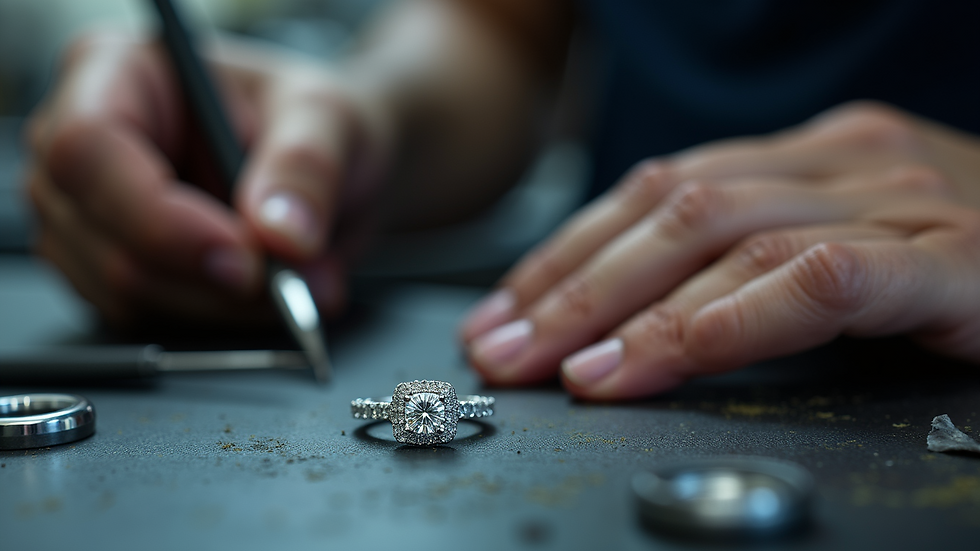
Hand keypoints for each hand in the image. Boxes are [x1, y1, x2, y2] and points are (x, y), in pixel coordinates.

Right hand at [26, 32, 390, 322]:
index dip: (158, 216)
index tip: (241, 256)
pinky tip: (265, 294)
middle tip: (291, 280)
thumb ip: (306, 166)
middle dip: (207, 277)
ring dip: (221, 305)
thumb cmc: (312, 120)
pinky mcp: (109, 270)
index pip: (88, 151)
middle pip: (104, 238)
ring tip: (295, 280)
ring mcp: (88, 215)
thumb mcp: (329, 117)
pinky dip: (216, 320)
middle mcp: (84, 147)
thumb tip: (281, 236)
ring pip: (123, 292)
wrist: (330, 163)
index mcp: (114, 72)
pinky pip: (144, 320)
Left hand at [460, 102, 979, 399]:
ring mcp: (897, 203)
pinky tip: (674, 356)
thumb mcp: (843, 244)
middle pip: (671, 210)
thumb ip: (749, 266)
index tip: (505, 313)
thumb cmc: (969, 264)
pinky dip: (738, 320)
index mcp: (807, 156)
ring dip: (632, 308)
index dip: (568, 254)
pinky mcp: (952, 263)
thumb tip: (632, 320)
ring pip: (729, 237)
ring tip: (566, 369)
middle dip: (574, 286)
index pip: (654, 191)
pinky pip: (824, 281)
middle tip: (504, 348)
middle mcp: (841, 162)